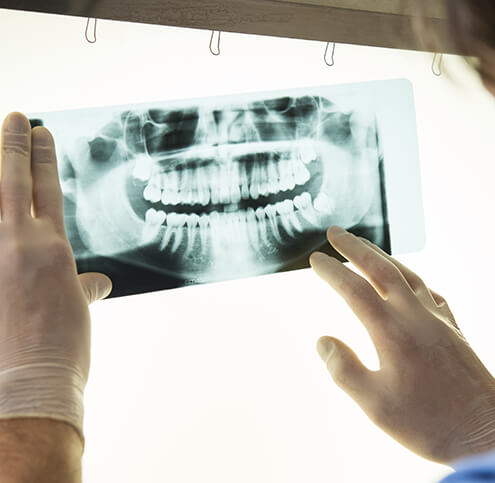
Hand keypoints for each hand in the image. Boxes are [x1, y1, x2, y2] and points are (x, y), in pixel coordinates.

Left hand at [0, 113, 111, 437]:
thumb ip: (84, 288)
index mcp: (53, 248)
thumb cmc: (62, 347)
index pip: (47, 189)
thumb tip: (96, 283)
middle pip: (12, 179)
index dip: (42, 157)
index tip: (39, 133)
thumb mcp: (79, 310)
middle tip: (12, 117)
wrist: (32, 379)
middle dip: (10, 144)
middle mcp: (20, 242)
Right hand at [310, 226, 494, 463]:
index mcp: (392, 332)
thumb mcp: (374, 404)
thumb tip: (322, 341)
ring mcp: (439, 320)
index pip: (354, 289)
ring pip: (408, 275)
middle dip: (355, 247)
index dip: (331, 272)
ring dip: (383, 257)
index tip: (314, 259)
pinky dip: (413, 280)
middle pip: (382, 269)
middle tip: (335, 232)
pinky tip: (409, 284)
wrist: (484, 433)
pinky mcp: (455, 330)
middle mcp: (417, 316)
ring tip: (365, 247)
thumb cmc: (427, 424)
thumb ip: (344, 369)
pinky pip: (431, 292)